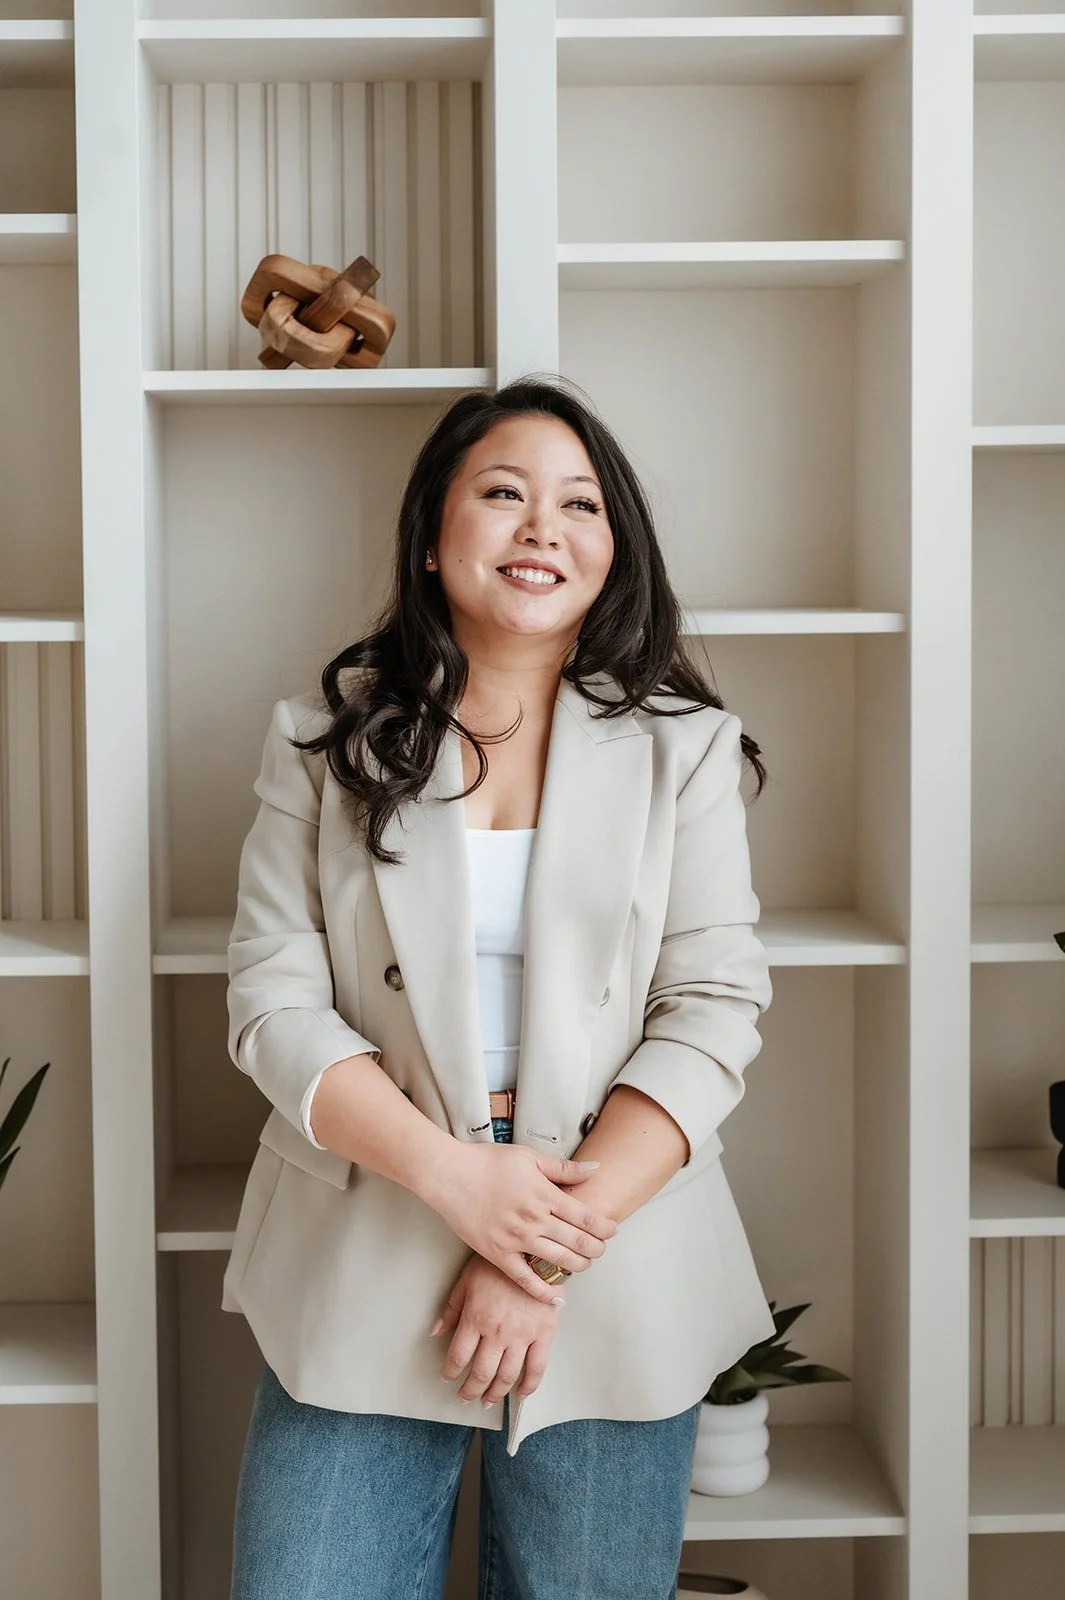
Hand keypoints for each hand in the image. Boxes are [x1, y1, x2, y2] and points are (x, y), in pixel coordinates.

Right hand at [422, 1141, 617, 1303]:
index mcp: (544, 1194)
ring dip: (578, 1266)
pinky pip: (525, 1279)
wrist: (449, 1174)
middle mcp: (534, 1220)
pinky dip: (544, 1291)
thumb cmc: (487, 1162)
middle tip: (601, 1249)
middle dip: (596, 1249)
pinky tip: (557, 1296)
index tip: (613, 1230)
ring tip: (584, 1264)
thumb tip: (595, 1168)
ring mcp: (516, 1240)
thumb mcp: (529, 1157)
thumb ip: (563, 1167)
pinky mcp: (497, 1254)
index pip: (586, 1217)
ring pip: (558, 1262)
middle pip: (578, 1242)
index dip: (604, 1227)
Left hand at [431, 1255, 559, 1405]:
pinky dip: (528, 1386)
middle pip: (481, 1373)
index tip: (448, 1378)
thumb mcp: (468, 1279)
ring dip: (495, 1393)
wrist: (536, 1252)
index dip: (450, 1372)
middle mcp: (498, 1332)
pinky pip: (536, 1368)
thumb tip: (437, 1332)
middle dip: (470, 1390)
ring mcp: (522, 1336)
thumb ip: (452, 1308)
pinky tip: (520, 1394)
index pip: (458, 1356)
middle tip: (466, 1396)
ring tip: (488, 1400)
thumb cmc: (500, 1263)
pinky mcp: (544, 1335)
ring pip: (506, 1376)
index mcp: (476, 1318)